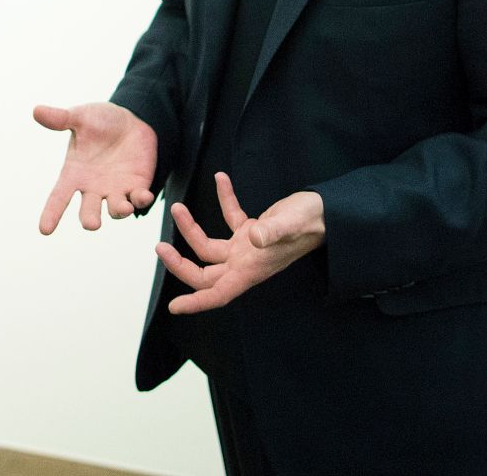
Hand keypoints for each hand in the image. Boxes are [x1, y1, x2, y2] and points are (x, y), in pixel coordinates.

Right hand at [34, 102, 157, 233]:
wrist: (130, 120)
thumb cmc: (99, 121)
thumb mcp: (80, 117)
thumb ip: (61, 119)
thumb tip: (36, 110)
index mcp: (74, 174)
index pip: (59, 197)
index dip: (51, 213)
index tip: (44, 230)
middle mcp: (93, 188)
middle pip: (89, 211)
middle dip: (90, 219)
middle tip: (91, 224)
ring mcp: (115, 190)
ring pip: (116, 210)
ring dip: (119, 211)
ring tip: (122, 208)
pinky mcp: (137, 187)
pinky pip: (138, 198)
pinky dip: (141, 199)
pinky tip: (143, 196)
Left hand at [158, 173, 323, 314]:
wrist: (326, 212)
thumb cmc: (311, 222)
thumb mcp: (291, 224)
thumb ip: (272, 231)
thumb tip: (255, 236)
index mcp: (251, 269)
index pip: (219, 293)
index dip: (196, 303)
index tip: (174, 307)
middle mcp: (245, 263)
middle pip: (205, 273)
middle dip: (181, 263)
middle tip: (160, 247)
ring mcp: (247, 248)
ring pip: (209, 247)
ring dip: (191, 229)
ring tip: (178, 207)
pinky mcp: (252, 230)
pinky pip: (230, 217)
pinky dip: (223, 200)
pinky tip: (221, 179)